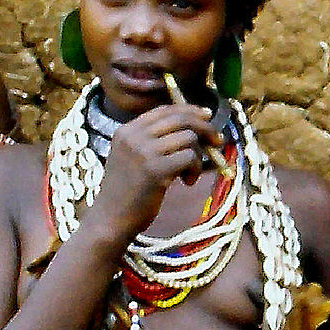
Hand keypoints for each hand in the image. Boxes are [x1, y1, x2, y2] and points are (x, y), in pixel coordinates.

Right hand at [87, 104, 216, 242]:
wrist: (110, 219)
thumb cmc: (127, 193)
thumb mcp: (133, 158)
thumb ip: (154, 141)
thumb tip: (194, 126)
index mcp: (126, 131)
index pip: (164, 110)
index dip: (189, 110)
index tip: (207, 116)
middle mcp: (133, 136)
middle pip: (179, 119)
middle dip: (205, 128)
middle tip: (218, 141)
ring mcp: (143, 152)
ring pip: (188, 138)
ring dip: (198, 156)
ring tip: (189, 174)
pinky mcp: (155, 169)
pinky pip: (190, 157)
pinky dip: (195, 169)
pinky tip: (187, 182)